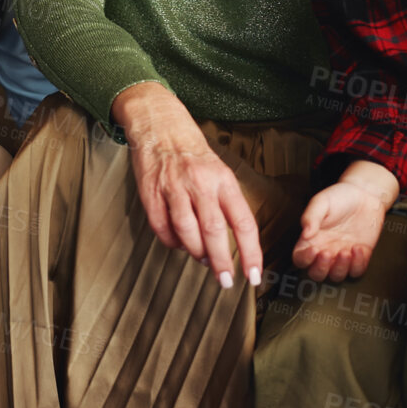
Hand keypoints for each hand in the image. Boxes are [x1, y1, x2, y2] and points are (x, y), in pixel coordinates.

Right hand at [113, 82, 262, 288]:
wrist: (160, 126)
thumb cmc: (194, 154)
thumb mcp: (220, 173)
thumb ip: (226, 206)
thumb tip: (231, 244)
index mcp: (223, 180)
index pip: (243, 222)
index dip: (251, 253)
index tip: (254, 275)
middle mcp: (200, 184)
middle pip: (214, 231)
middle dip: (222, 262)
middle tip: (225, 281)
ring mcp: (174, 188)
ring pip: (187, 232)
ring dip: (196, 253)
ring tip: (202, 259)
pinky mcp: (151, 193)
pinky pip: (162, 228)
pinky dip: (172, 243)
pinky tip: (179, 243)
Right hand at [293, 162, 396, 281]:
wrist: (365, 193)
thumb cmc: (340, 196)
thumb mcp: (321, 202)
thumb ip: (310, 216)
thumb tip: (305, 233)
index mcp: (311, 240)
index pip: (300, 259)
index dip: (304, 259)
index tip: (313, 249)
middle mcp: (325, 250)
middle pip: (316, 274)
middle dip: (322, 268)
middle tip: (328, 253)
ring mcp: (342, 255)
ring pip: (337, 276)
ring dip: (340, 268)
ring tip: (346, 250)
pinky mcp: (360, 256)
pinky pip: (357, 271)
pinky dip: (358, 264)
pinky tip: (358, 248)